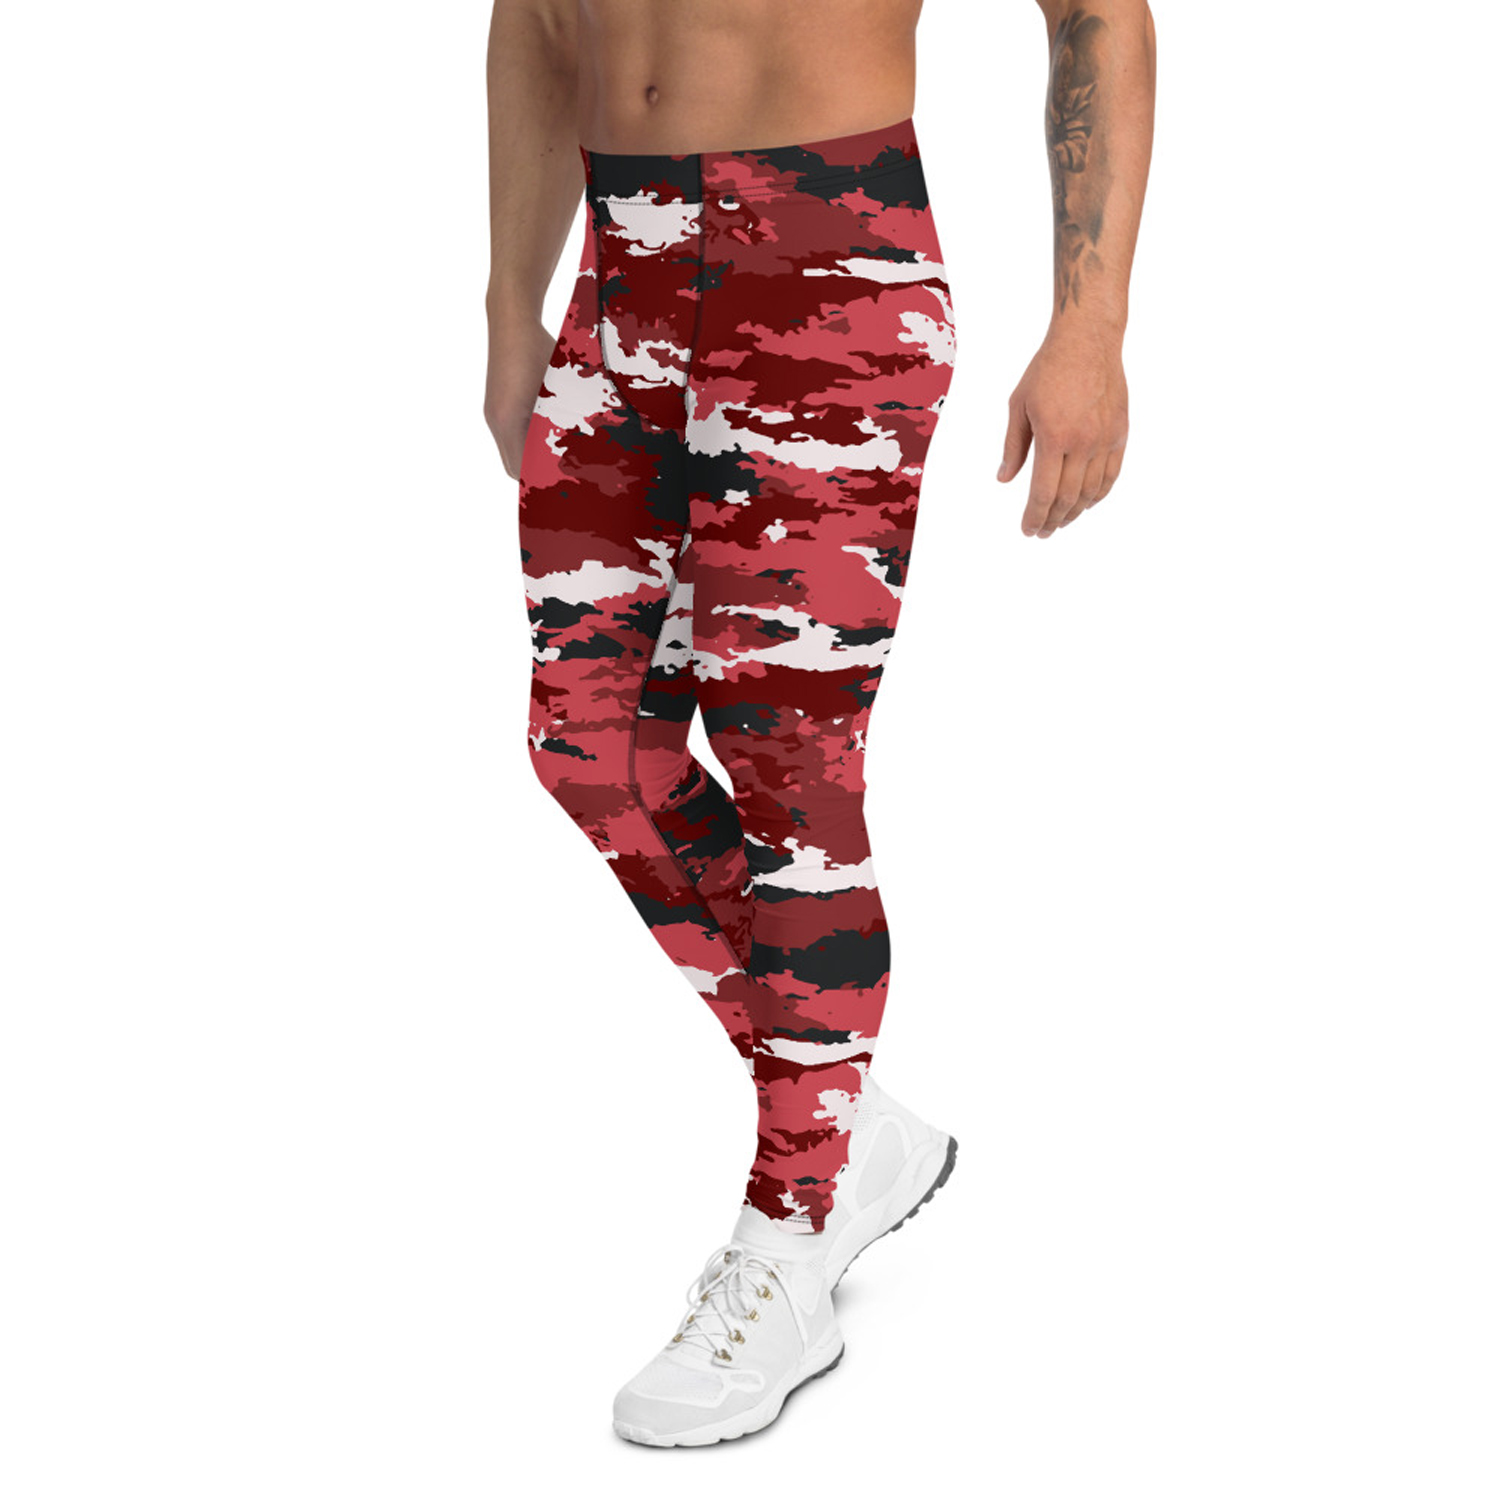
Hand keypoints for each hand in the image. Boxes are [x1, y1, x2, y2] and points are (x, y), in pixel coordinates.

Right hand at [484, 314, 555, 479]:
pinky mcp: (498, 404)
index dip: (540, 478)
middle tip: (565, 474)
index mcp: (507, 421)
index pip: (520, 468)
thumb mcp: (559, 385)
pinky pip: (510, 434)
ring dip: (532, 455)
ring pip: (512, 449)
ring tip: (559, 456)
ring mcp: (495, 412)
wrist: (512, 318)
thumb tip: (580, 445)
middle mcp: (496, 420)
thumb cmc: (538, 348)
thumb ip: (563, 417)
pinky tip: (550, 432)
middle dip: (536, 471)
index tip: (564, 482)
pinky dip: (528, 439)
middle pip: (513, 464)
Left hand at [997, 323, 1128, 537]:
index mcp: (1053, 437)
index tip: (1027, 530)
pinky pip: (1111, 476)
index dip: (1034, 517)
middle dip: (1052, 521)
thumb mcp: (1018, 406)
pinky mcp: (1120, 434)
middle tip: (1041, 532)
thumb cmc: (1048, 370)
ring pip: (1091, 492)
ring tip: (1060, 521)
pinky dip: (1098, 495)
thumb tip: (1004, 479)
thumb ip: (1013, 447)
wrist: (1088, 340)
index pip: (1043, 493)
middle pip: (1068, 499)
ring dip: (1075, 513)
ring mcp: (1105, 440)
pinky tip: (1086, 503)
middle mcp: (1082, 443)